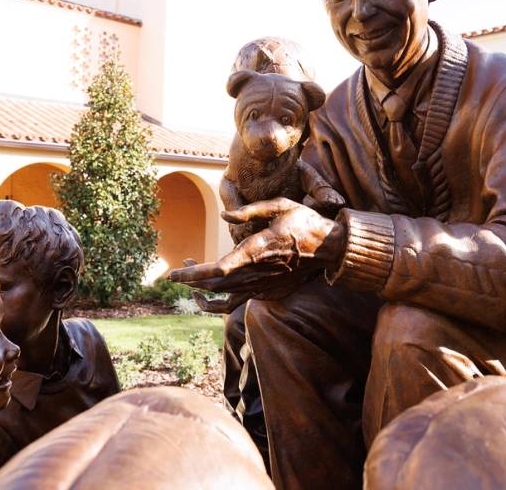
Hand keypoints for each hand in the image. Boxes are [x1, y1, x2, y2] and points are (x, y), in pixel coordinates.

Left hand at [169, 198, 345, 294]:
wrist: (331, 248)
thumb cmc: (306, 222)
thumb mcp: (280, 205)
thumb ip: (250, 211)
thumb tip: (224, 216)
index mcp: (257, 251)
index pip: (217, 269)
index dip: (192, 274)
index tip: (173, 274)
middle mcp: (258, 272)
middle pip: (215, 285)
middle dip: (191, 280)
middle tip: (179, 268)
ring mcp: (263, 285)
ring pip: (224, 296)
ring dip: (204, 289)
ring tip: (192, 278)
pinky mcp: (268, 290)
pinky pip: (238, 301)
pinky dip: (220, 299)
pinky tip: (214, 290)